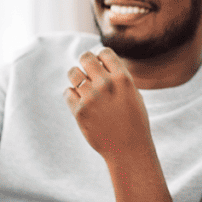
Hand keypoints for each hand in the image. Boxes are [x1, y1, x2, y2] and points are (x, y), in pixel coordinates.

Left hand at [64, 47, 181, 201]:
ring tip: (83, 88)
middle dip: (85, 63)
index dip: (101, 58)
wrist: (128, 149)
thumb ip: (117, 77)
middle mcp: (106, 84)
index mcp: (123, 78)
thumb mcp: (132, 94)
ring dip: (76, 77)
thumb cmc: (133, 121)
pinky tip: (82, 104)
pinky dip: (72, 96)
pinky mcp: (79, 111)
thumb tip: (98, 61)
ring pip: (72, 73)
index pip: (104, 52)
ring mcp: (91, 97)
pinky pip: (67, 93)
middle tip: (88, 73)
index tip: (102, 67)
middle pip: (85, 57)